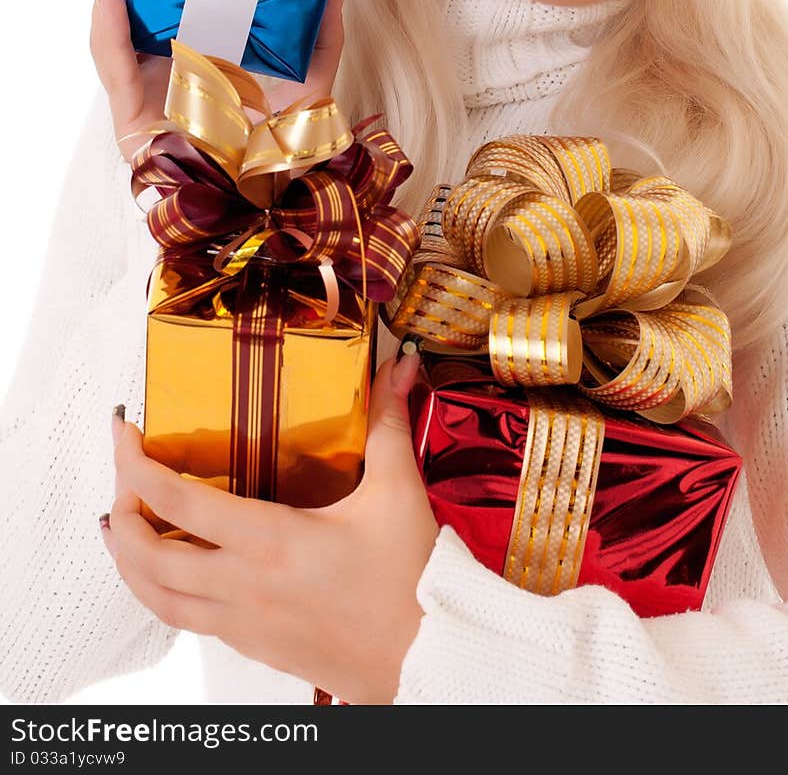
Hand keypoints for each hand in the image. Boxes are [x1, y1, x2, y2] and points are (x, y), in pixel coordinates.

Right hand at [89, 0, 351, 161]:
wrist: (258, 205)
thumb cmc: (281, 151)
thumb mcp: (314, 83)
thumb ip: (324, 33)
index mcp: (208, 51)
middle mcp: (172, 62)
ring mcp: (148, 85)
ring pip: (117, 20)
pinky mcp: (130, 113)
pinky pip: (113, 62)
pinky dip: (107, 26)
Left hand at [102, 352, 438, 704]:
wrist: (428, 658)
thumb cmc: (413, 582)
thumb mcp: (399, 492)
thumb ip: (388, 423)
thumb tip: (396, 367)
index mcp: (272, 541)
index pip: (177, 502)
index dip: (135, 464)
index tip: (126, 432)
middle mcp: (244, 585)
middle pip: (146, 554)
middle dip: (121, 508)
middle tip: (124, 472)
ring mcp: (243, 621)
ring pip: (154, 597)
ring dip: (127, 558)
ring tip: (121, 523)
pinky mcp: (252, 643)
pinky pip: (184, 620)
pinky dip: (158, 590)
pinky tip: (170, 569)